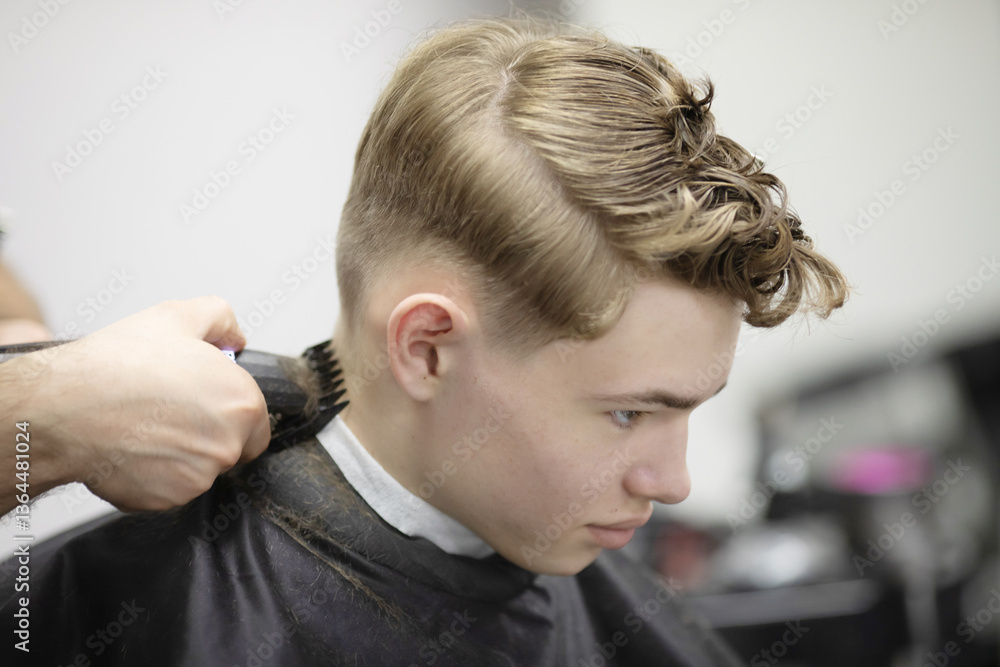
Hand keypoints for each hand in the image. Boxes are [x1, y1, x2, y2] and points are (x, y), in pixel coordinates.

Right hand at [2, 296, 270, 512]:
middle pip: (231, 448)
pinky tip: (132, 449)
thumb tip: (235, 337)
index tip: (205, 405)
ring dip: (180, 456)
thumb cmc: (117, 365)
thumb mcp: (177, 317)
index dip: (231, 412)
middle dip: (207, 434)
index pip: (257, 423)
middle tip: (170, 413)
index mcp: (243, 403)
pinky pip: (169, 490)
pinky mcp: (168, 500)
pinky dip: (154, 476)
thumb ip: (219, 319)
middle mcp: (229, 444)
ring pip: (199, 471)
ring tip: (145, 426)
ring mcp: (199, 477)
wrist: (64, 407)